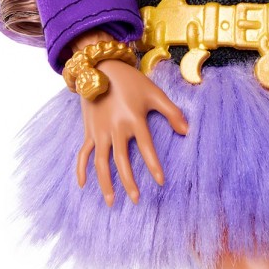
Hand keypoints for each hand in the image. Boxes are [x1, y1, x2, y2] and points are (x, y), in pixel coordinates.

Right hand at [70, 32, 188, 206]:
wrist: (100, 68)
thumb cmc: (131, 82)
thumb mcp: (154, 93)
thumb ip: (171, 112)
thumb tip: (186, 131)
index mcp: (134, 119)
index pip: (146, 147)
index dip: (153, 165)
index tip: (160, 182)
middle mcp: (115, 128)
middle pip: (121, 161)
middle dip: (129, 182)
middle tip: (137, 200)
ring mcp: (99, 131)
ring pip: (101, 163)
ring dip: (105, 183)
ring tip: (112, 201)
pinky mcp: (89, 131)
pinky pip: (84, 154)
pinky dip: (81, 169)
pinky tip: (82, 185)